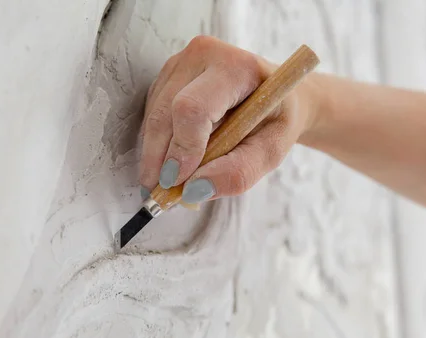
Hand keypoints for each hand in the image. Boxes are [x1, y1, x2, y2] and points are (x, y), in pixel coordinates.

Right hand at [139, 35, 323, 203]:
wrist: (273, 96)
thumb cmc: (274, 121)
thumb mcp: (271, 151)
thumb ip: (238, 173)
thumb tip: (192, 192)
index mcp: (236, 67)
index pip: (194, 108)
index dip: (182, 149)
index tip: (177, 183)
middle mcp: (202, 55)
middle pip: (165, 115)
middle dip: (160, 160)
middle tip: (163, 195)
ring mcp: (180, 63)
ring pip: (153, 118)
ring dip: (157, 155)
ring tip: (172, 182)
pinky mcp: (166, 76)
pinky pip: (151, 117)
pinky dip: (158, 145)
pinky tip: (173, 160)